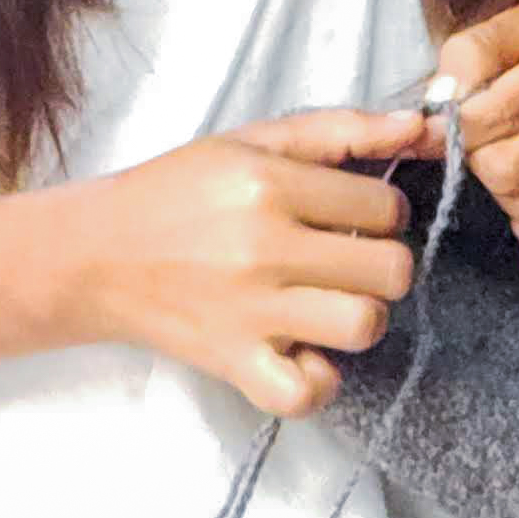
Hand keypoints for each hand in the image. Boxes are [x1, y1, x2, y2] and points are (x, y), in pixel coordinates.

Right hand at [56, 107, 428, 418]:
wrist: (96, 253)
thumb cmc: (178, 191)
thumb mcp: (252, 142)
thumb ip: (341, 131)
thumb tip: (422, 125)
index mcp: (269, 184)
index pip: (385, 209)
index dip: (379, 212)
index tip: (348, 218)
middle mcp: (264, 247)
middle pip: (391, 271)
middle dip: (379, 265)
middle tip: (342, 261)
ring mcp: (250, 311)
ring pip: (364, 325)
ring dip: (356, 317)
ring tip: (325, 303)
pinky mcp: (234, 362)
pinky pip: (308, 392)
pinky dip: (315, 379)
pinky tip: (301, 352)